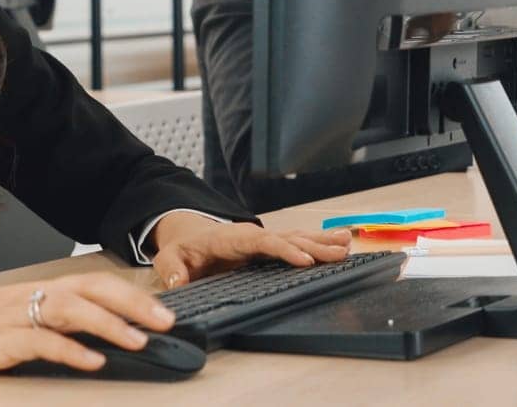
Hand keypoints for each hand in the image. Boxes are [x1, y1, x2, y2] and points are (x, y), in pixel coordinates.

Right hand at [0, 273, 176, 373]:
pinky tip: (91, 361)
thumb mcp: (11, 321)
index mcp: (37, 290)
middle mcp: (30, 296)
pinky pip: (39, 342)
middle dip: (133, 305)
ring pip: (70, 310)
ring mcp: (13, 317)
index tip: (165, 311)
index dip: (131, 295)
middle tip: (166, 323)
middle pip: (92, 289)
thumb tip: (94, 339)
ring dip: (109, 326)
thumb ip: (48, 325)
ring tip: (139, 342)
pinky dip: (69, 351)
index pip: (95, 283)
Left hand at [149, 213, 351, 288]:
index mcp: (232, 237)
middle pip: (288, 238)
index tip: (305, 259)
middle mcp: (253, 235)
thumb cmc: (183, 248)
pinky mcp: (270, 246)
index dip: (285, 249)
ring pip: (298, 237)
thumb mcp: (170, 257)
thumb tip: (179, 283)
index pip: (263, 242)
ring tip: (347, 244)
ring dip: (322, 241)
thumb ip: (172, 269)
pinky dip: (319, 242)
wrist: (187, 235)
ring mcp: (263, 240)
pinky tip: (340, 243)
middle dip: (314, 244)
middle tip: (340, 252)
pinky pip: (298, 242)